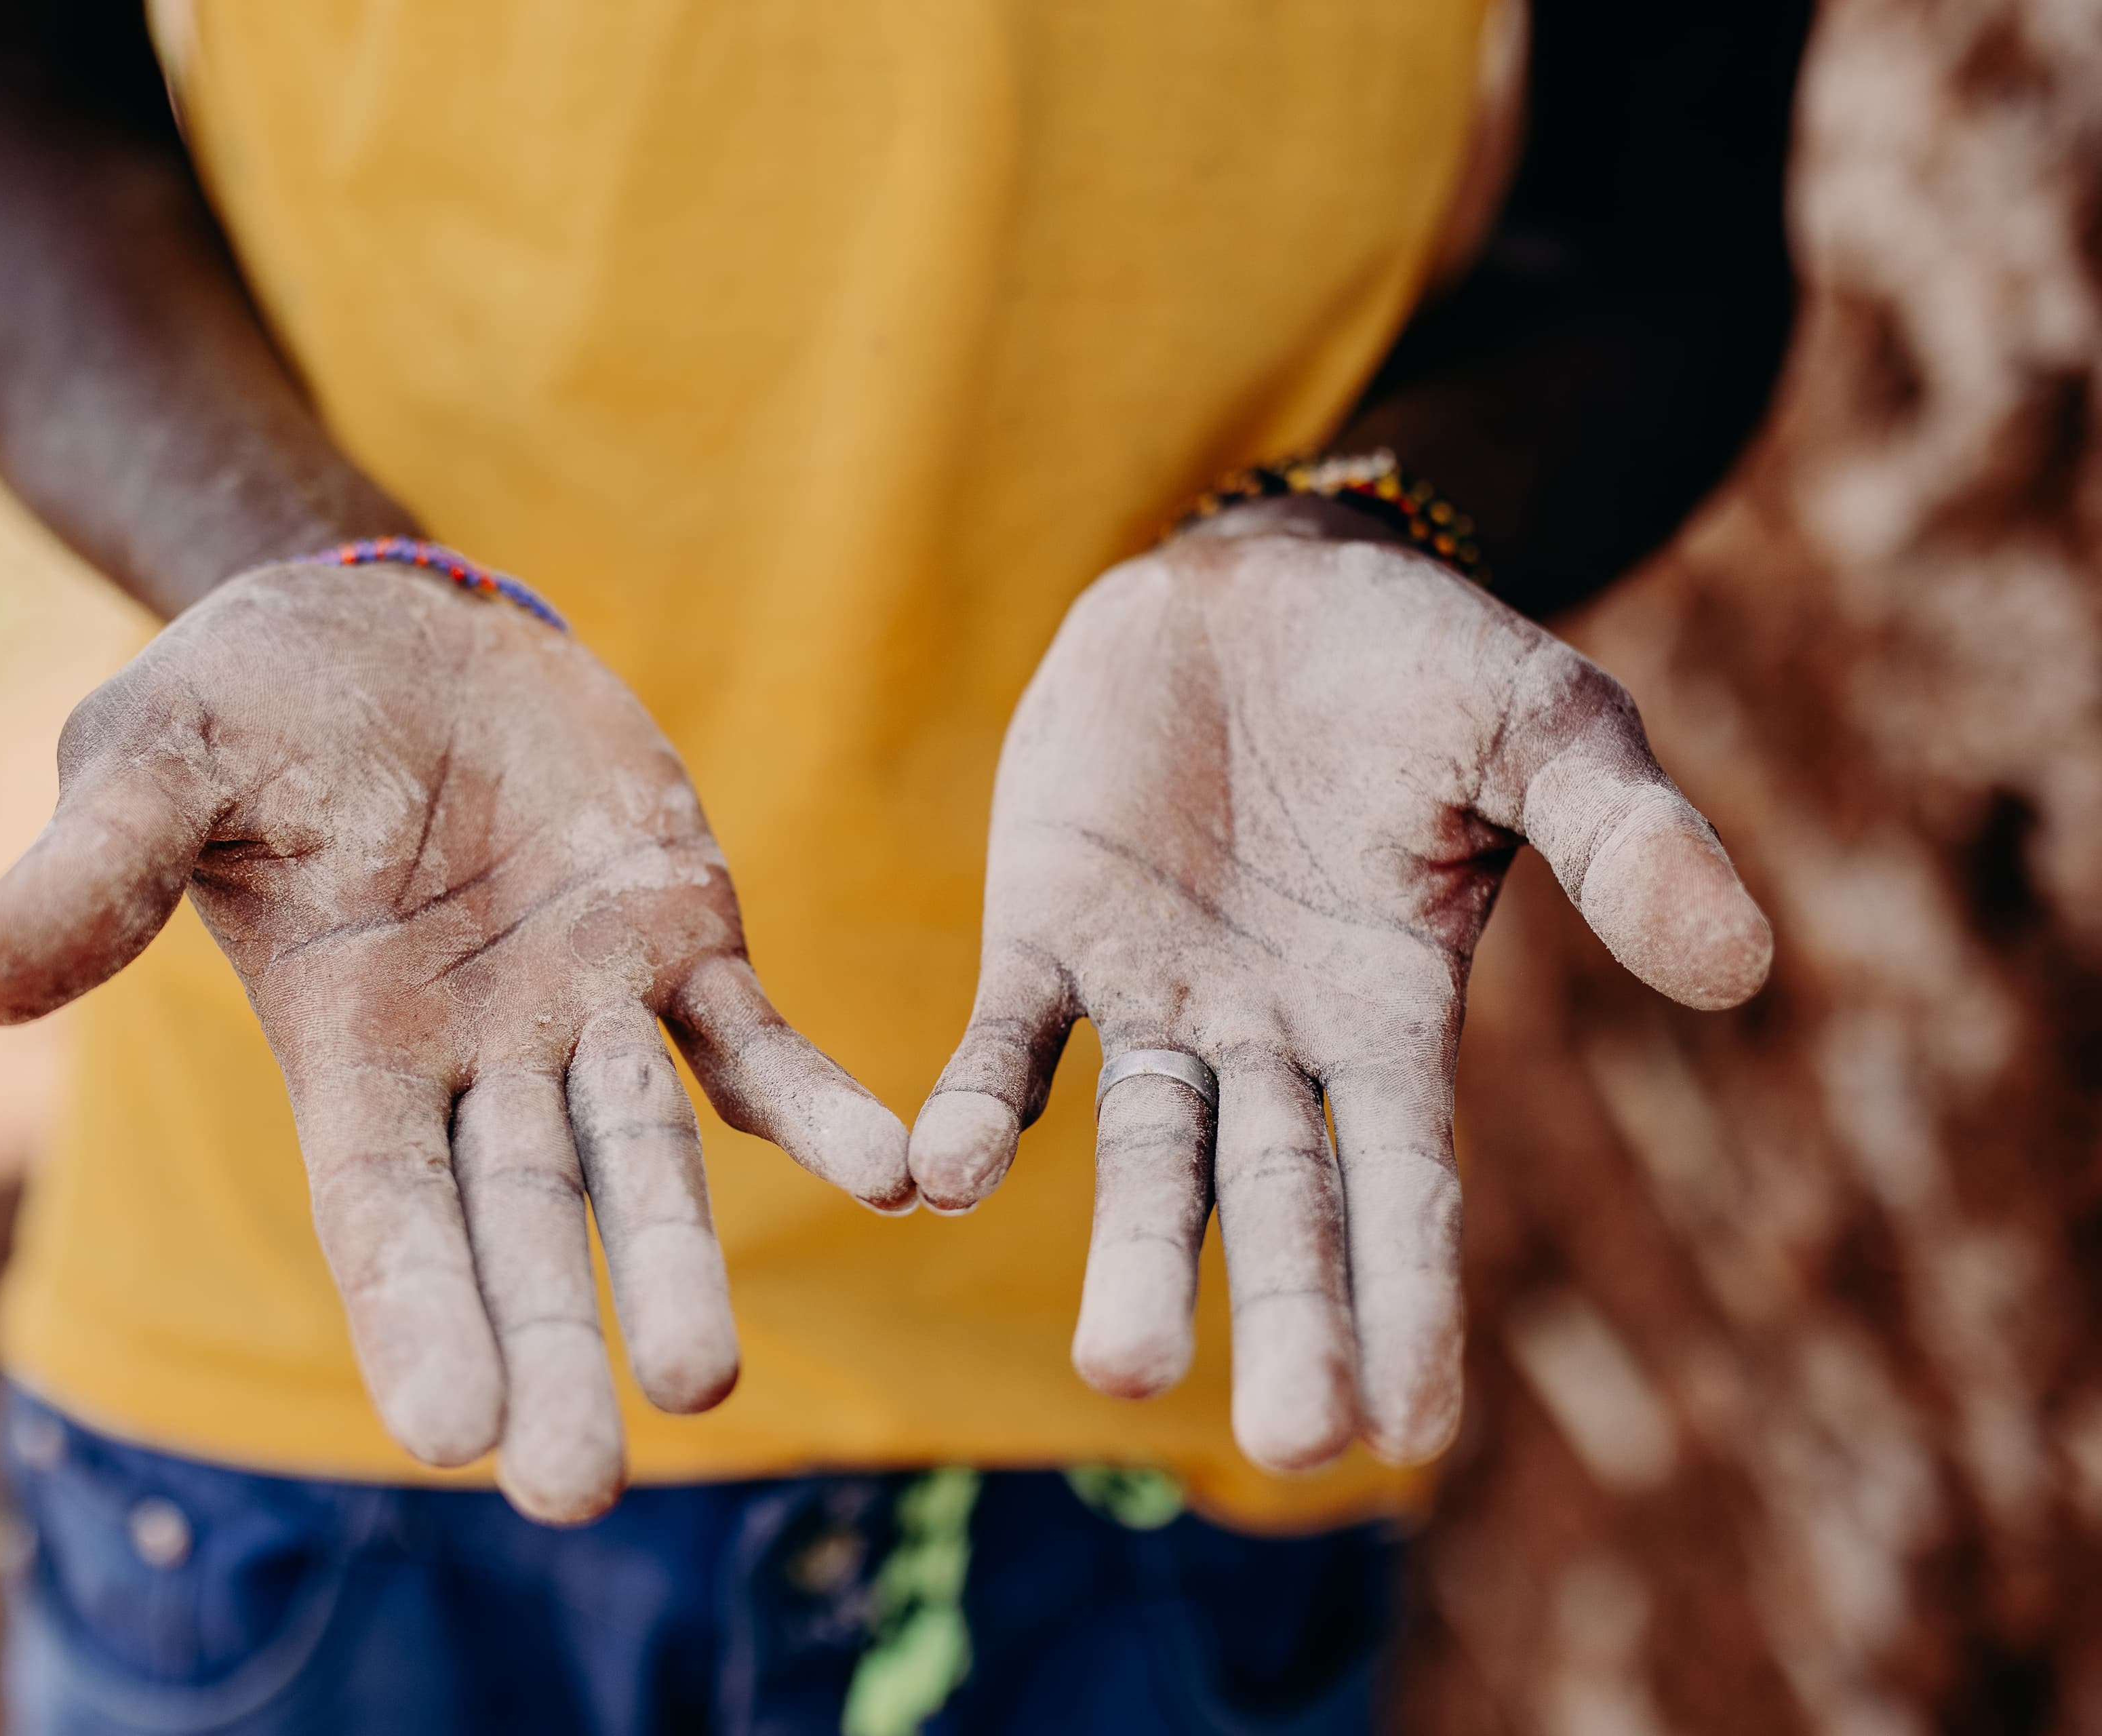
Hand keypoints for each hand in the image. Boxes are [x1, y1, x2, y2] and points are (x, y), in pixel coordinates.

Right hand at [0, 562, 911, 1521]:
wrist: (389, 626)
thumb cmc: (249, 701)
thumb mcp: (152, 758)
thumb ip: (92, 872)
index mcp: (345, 1052)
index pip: (379, 1215)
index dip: (414, 1318)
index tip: (451, 1438)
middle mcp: (472, 1063)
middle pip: (515, 1229)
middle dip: (549, 1348)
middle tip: (585, 1486)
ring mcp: (585, 1011)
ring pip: (641, 1163)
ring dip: (675, 1266)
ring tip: (706, 1383)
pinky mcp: (678, 938)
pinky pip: (757, 1044)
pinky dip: (822, 1112)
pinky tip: (903, 1173)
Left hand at [909, 514, 1770, 1470]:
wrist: (1259, 583)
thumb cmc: (1418, 665)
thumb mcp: (1545, 730)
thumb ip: (1625, 840)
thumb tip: (1742, 966)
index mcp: (1395, 1015)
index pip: (1406, 1184)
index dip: (1410, 1299)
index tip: (1408, 1430)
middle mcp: (1272, 1037)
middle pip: (1279, 1198)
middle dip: (1282, 1315)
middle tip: (1284, 1441)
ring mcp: (1155, 997)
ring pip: (1141, 1150)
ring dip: (1131, 1251)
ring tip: (1118, 1368)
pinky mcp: (1049, 933)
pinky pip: (1012, 1038)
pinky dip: (982, 1105)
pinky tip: (941, 1176)